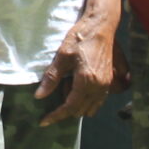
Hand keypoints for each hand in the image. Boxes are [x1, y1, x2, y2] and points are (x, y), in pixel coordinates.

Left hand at [36, 9, 115, 125]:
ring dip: (76, 105)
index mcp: (86, 81)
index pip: (69, 107)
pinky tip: (77, 87)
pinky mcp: (108, 82)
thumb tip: (39, 96)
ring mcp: (105, 85)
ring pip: (90, 108)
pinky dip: (86, 101)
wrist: (101, 26)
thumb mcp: (62, 56)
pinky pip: (97, 101)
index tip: (44, 121)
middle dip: (65, 108)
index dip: (56, 116)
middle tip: (57, 89)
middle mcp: (98, 87)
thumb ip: (51, 78)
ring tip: (67, 85)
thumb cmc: (80, 38)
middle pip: (79, 110)